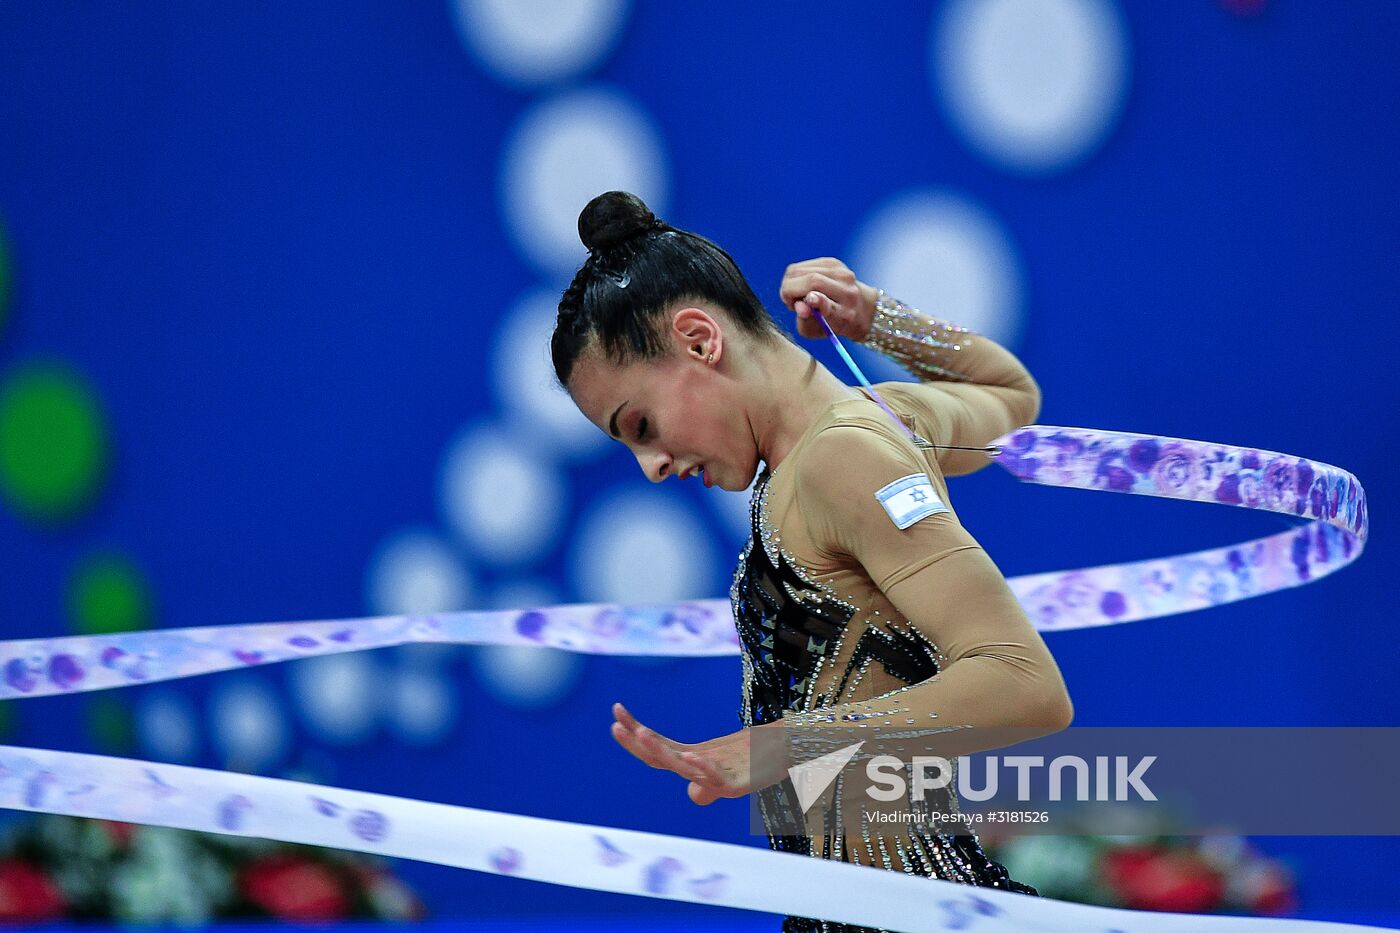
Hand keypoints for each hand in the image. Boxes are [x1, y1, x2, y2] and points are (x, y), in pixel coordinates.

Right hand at [611, 702, 770, 805]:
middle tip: (614, 725)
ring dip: (660, 751)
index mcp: (693, 760)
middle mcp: (700, 771)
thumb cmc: (755, 754)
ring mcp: (718, 779)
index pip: (656, 749)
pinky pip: (718, 779)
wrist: (790, 754)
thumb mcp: (723, 756)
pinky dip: (703, 769)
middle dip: (637, 744)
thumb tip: (690, 790)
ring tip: (642, 733)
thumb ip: (702, 768)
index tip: (616, 710)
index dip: (634, 735)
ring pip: (683, 767)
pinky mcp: (740, 785)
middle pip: (662, 760)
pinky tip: (690, 755)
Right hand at [779, 257, 878, 341]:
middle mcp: (846, 290)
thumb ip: (805, 321)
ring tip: (797, 296)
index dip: (818, 300)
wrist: (858, 308)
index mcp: (844, 313)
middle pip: (811, 280)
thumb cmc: (831, 323)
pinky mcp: (834, 262)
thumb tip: (799, 307)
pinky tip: (802, 286)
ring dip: (791, 283)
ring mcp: (841, 273)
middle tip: (790, 303)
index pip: (829, 304)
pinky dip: (796, 276)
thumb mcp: (815, 331)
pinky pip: (802, 266)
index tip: (810, 300)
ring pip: (801, 270)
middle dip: (789, 291)